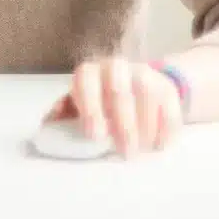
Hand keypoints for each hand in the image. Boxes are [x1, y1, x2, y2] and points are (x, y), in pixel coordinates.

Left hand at [48, 57, 183, 156]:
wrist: (134, 87)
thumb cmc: (98, 103)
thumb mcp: (78, 106)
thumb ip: (62, 115)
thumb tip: (48, 127)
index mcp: (89, 72)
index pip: (86, 82)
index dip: (91, 108)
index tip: (95, 135)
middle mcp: (115, 67)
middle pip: (119, 90)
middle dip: (122, 124)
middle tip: (124, 151)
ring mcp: (144, 74)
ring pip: (146, 94)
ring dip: (145, 125)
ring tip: (142, 150)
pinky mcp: (167, 87)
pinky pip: (170, 105)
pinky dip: (166, 128)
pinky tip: (159, 146)